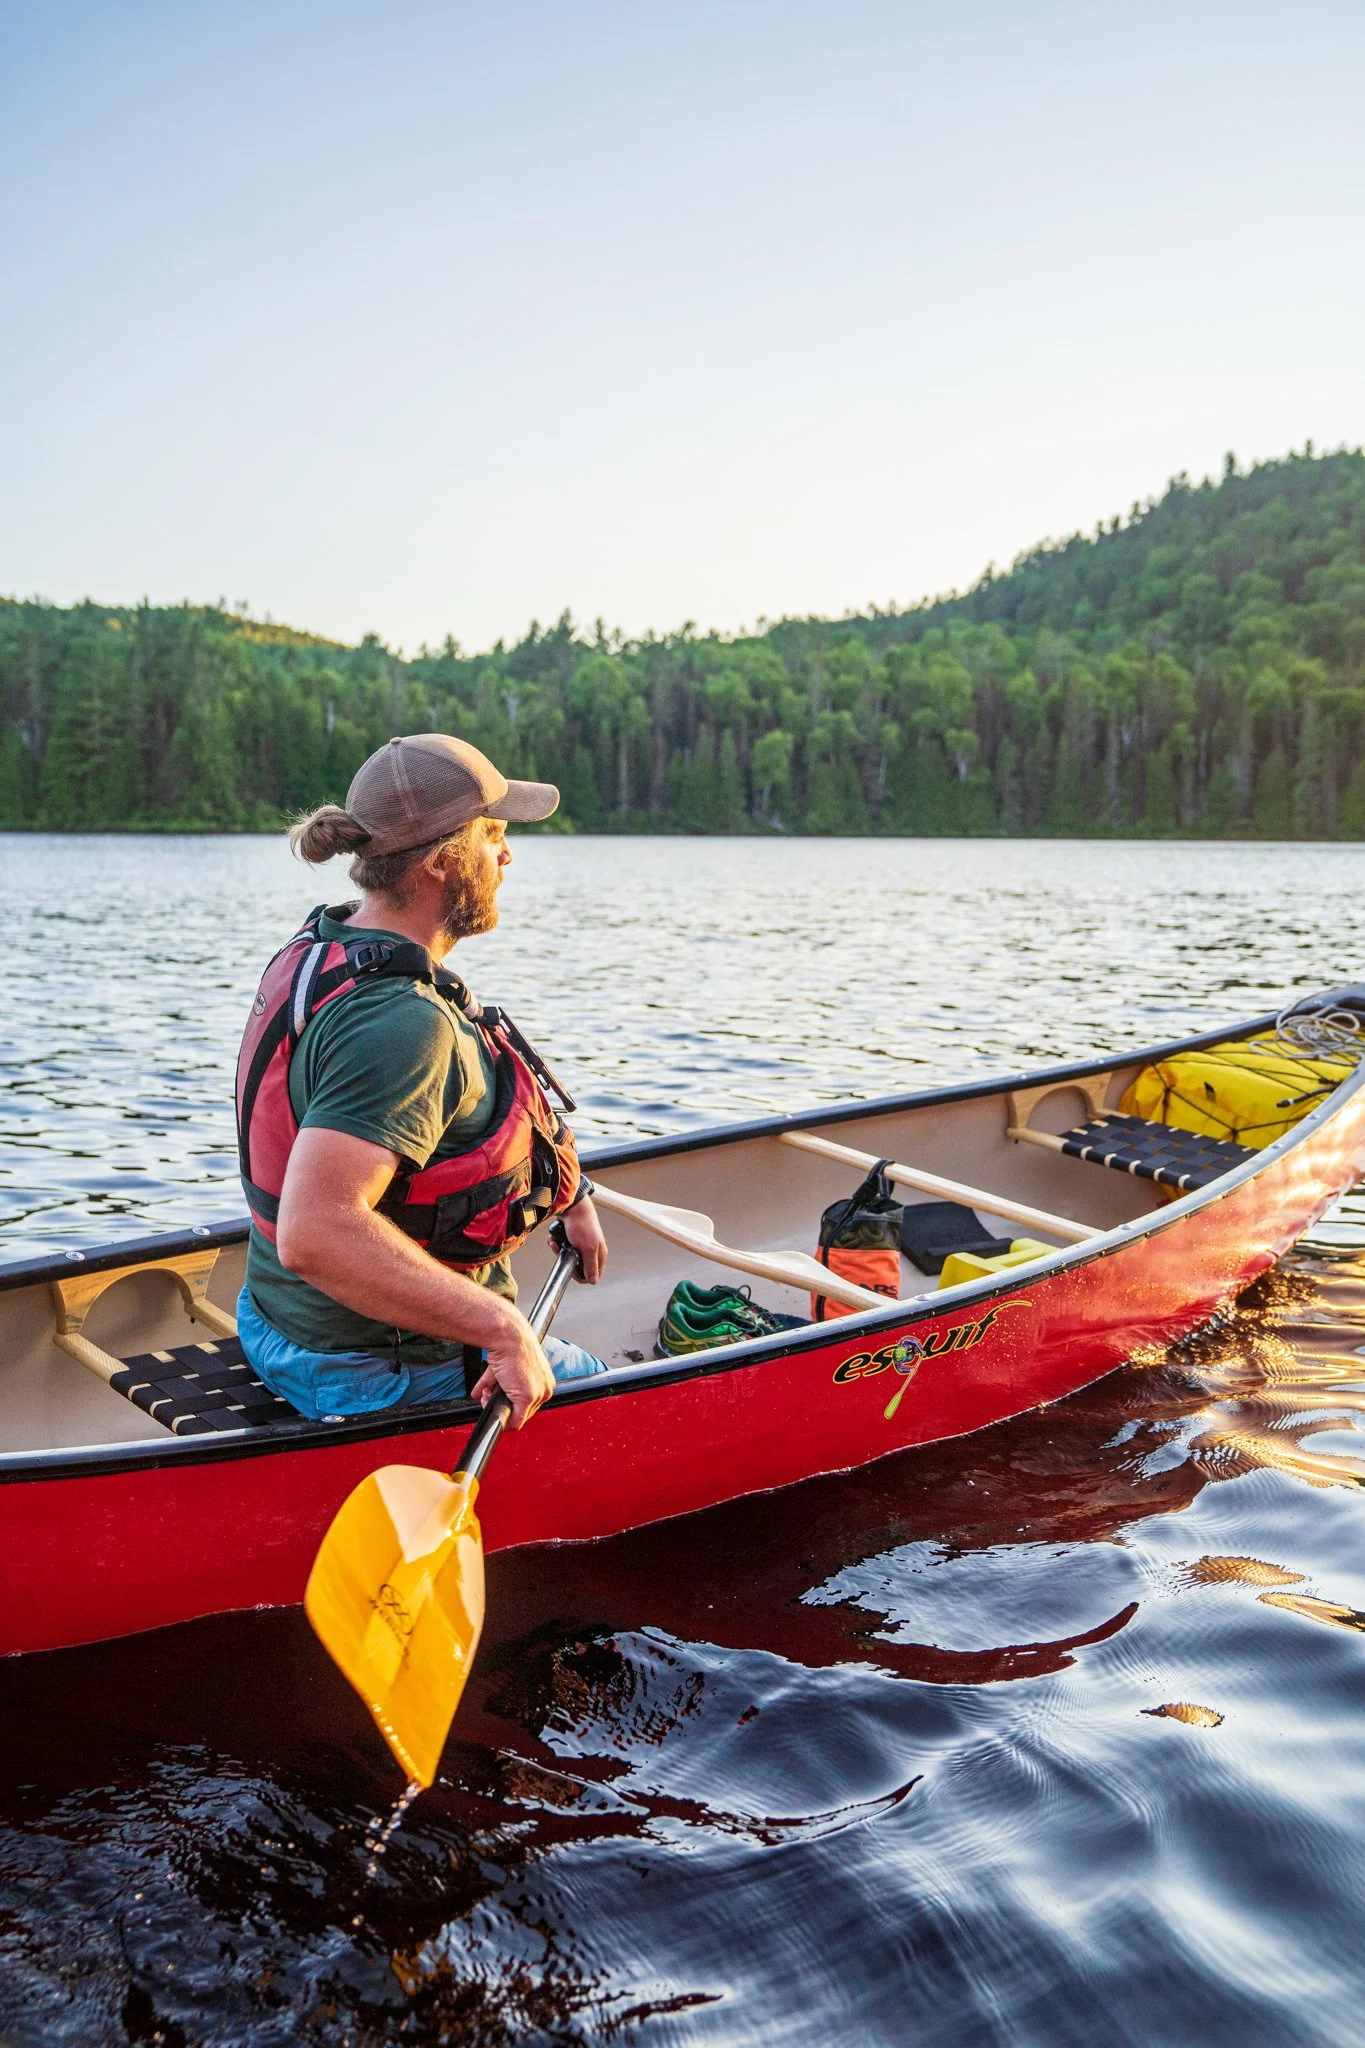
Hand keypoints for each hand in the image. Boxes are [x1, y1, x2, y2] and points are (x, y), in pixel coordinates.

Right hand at [470, 1309, 555, 1427]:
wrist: (508, 1336)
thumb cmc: (509, 1345)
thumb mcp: (508, 1367)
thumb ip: (502, 1383)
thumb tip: (487, 1393)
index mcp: (544, 1380)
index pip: (529, 1402)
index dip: (509, 1401)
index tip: (496, 1395)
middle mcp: (545, 1388)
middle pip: (523, 1411)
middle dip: (501, 1404)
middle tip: (487, 1394)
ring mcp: (538, 1394)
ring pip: (517, 1416)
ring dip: (495, 1406)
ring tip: (485, 1393)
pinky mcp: (528, 1397)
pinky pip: (515, 1422)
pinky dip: (499, 1418)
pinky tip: (487, 1402)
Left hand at [562, 1196, 607, 1282]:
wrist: (572, 1206)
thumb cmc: (582, 1224)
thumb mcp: (588, 1248)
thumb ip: (591, 1266)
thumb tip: (593, 1281)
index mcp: (599, 1254)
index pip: (592, 1275)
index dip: (579, 1275)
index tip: (571, 1267)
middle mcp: (591, 1250)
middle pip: (577, 1266)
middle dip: (566, 1259)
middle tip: (562, 1251)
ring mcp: (580, 1244)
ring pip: (567, 1256)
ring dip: (558, 1250)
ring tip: (556, 1242)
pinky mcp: (571, 1238)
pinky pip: (562, 1246)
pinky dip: (556, 1242)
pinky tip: (554, 1238)